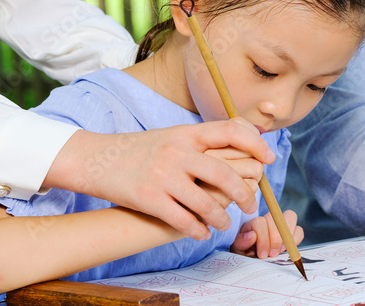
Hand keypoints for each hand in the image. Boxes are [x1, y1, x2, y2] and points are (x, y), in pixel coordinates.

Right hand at [44, 117, 274, 239]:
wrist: (96, 159)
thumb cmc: (140, 149)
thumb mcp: (171, 135)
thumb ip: (200, 141)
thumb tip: (240, 144)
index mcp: (186, 132)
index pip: (231, 130)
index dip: (255, 143)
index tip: (267, 159)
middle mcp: (177, 151)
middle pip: (225, 174)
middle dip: (244, 193)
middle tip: (251, 204)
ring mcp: (163, 176)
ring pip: (207, 203)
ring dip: (222, 218)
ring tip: (224, 223)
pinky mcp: (149, 199)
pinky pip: (183, 220)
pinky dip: (197, 230)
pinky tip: (201, 233)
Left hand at [231, 209, 302, 258]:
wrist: (252, 259)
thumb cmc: (244, 253)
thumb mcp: (238, 250)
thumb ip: (241, 242)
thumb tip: (251, 236)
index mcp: (253, 223)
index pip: (260, 222)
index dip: (263, 238)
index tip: (262, 254)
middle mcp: (267, 219)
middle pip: (277, 215)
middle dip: (276, 236)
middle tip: (272, 253)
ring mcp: (281, 224)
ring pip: (290, 216)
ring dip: (287, 236)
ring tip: (280, 251)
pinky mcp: (292, 233)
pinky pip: (299, 230)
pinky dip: (295, 240)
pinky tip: (287, 250)